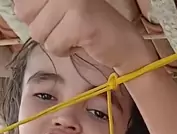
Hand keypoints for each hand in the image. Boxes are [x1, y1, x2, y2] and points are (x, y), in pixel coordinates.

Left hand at [14, 0, 143, 69]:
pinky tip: (82, 42)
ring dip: (55, 41)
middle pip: (25, 15)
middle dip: (43, 29)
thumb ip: (37, 8)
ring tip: (74, 34)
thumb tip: (19, 10)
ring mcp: (71, 0)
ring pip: (38, 33)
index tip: (56, 19)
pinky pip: (54, 45)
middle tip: (65, 27)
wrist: (123, 44)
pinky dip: (66, 50)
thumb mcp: (58, 11)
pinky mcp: (79, 20)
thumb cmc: (88, 28)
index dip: (35, 17)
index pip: (22, 4)